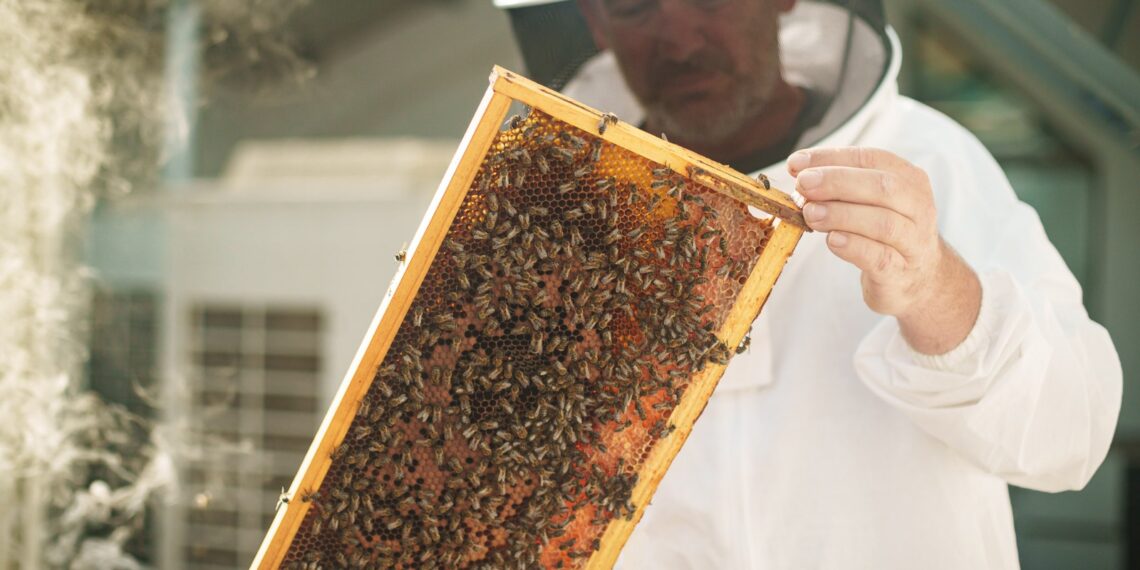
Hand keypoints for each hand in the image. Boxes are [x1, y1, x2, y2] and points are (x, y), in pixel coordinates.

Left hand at [787, 147, 980, 354]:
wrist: (919, 279)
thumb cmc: (885, 234)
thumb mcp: (869, 203)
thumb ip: (840, 188)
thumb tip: (800, 173)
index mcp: (908, 180)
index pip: (869, 159)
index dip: (831, 158)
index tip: (796, 163)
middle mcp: (917, 207)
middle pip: (882, 187)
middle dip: (837, 182)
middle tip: (803, 185)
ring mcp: (913, 241)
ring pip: (883, 223)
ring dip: (841, 215)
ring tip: (810, 214)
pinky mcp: (901, 272)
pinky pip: (880, 257)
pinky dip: (854, 246)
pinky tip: (831, 240)